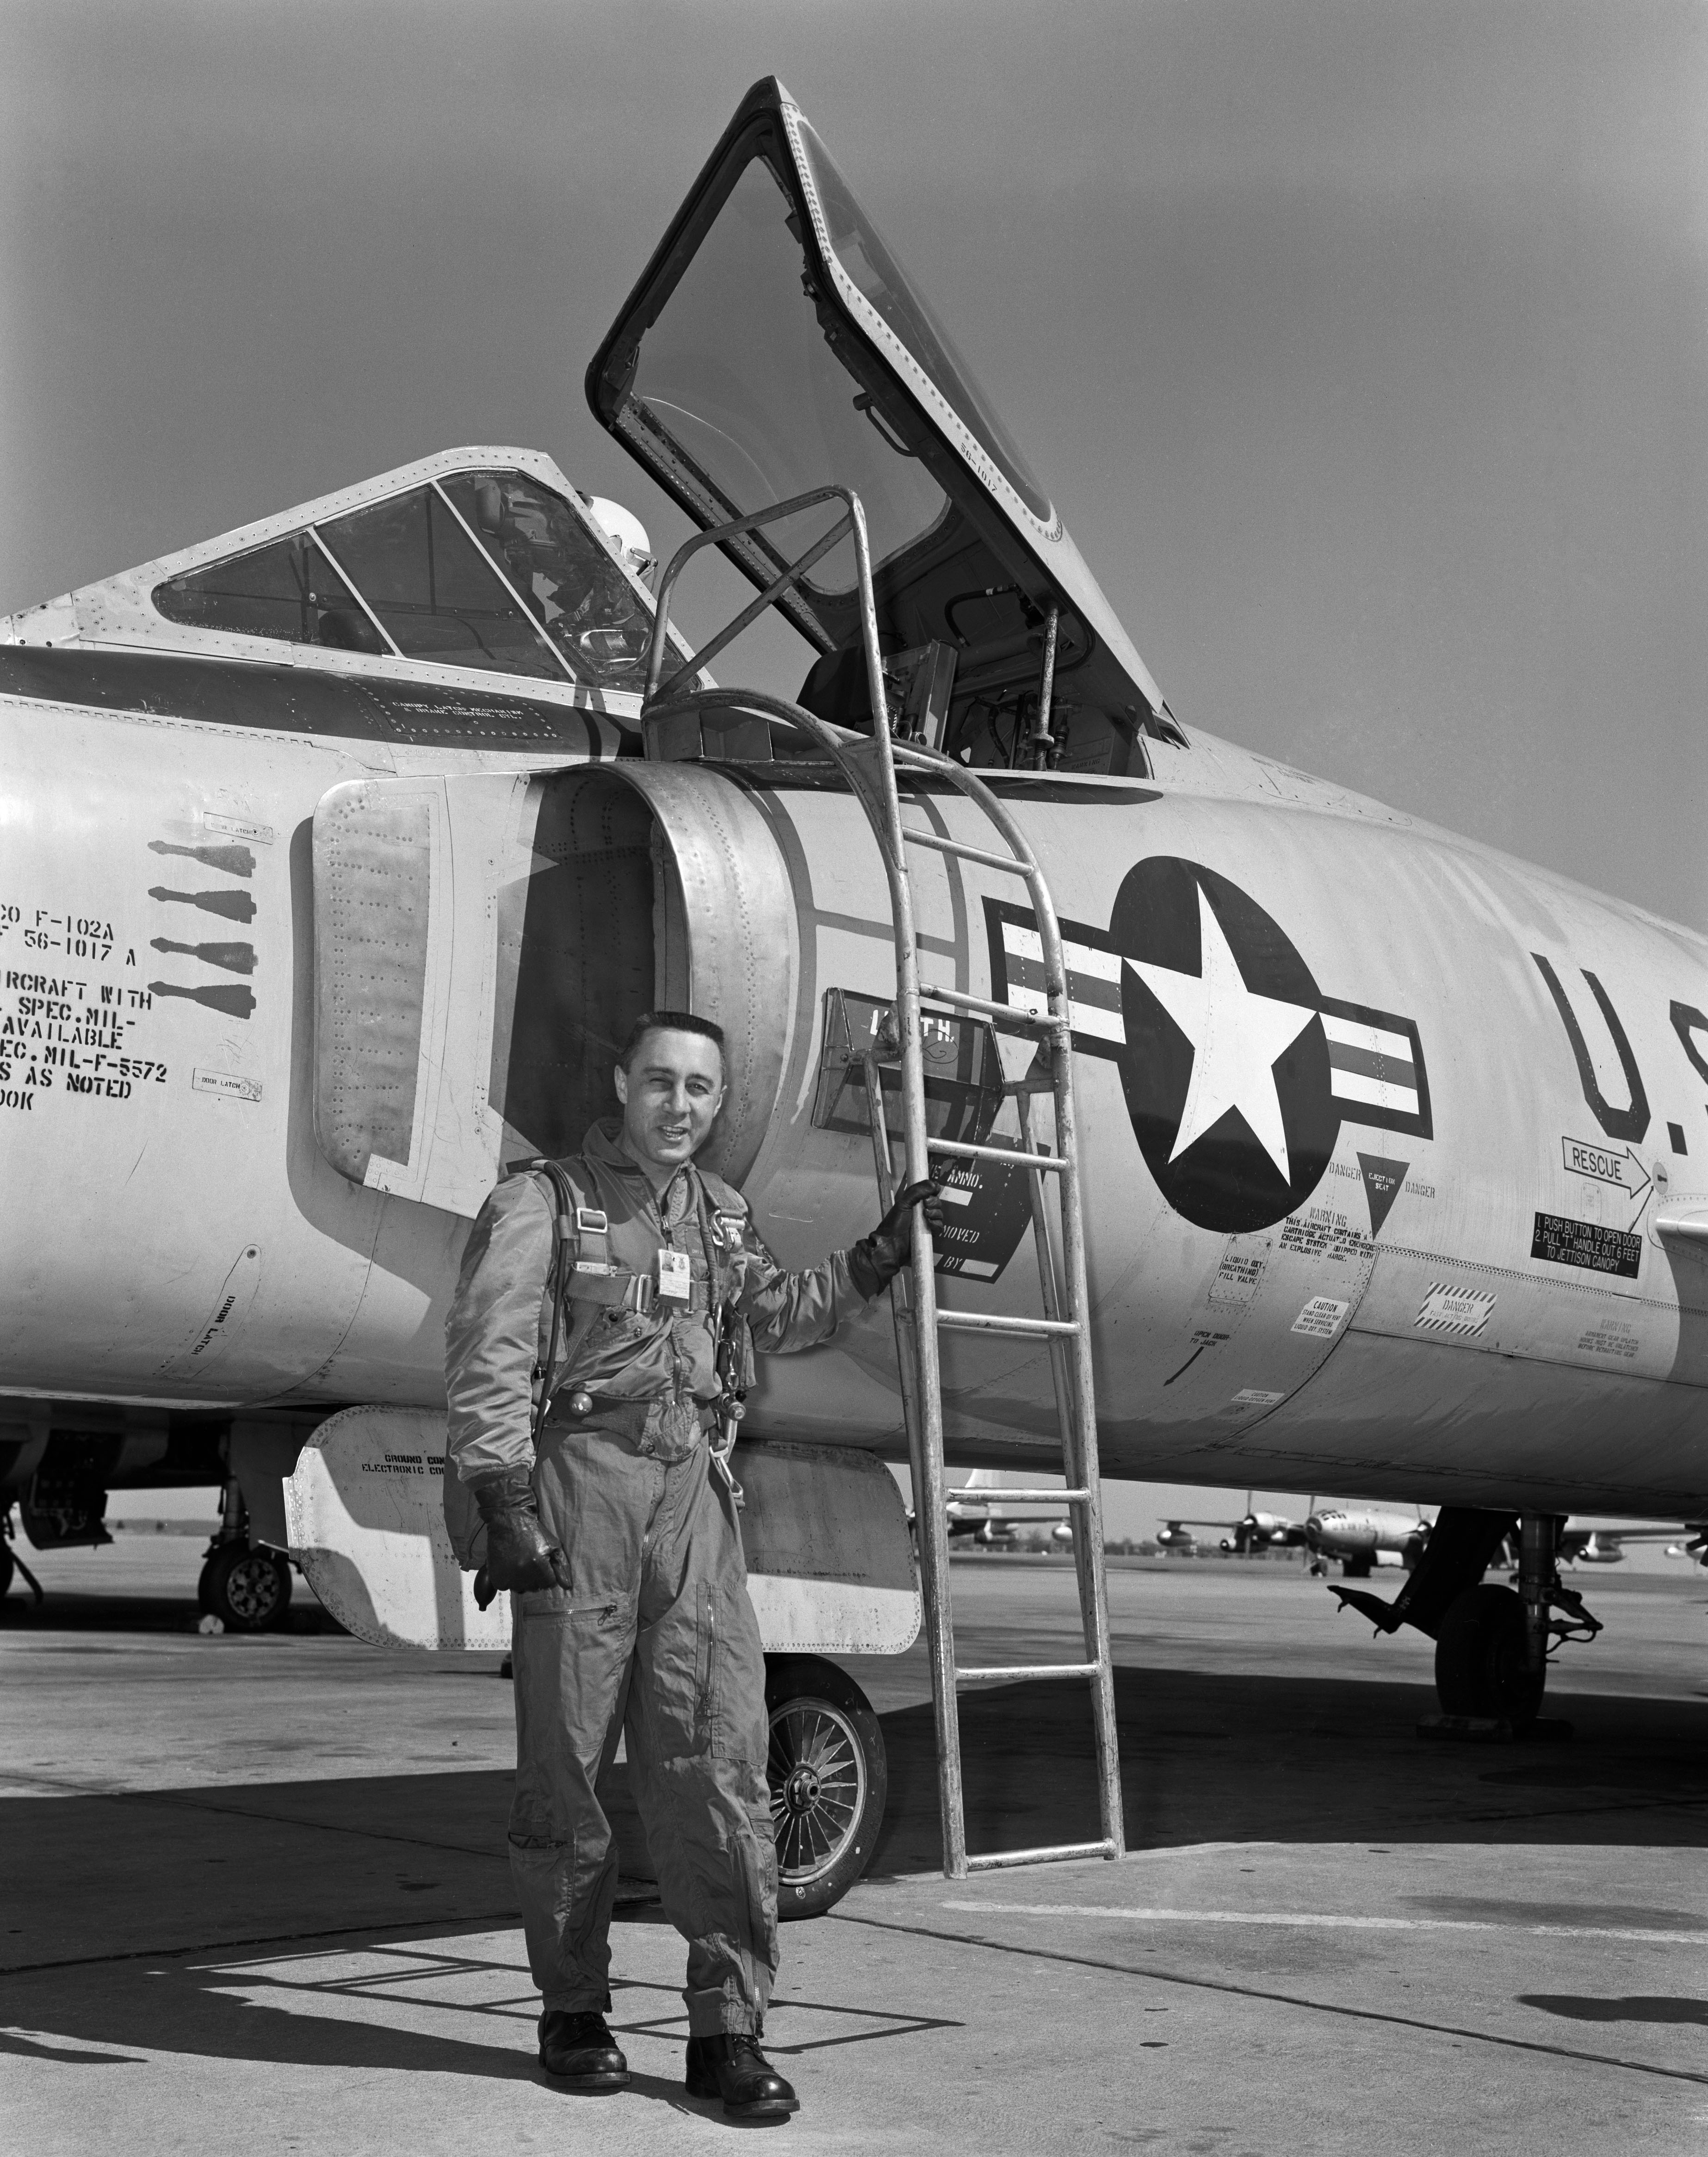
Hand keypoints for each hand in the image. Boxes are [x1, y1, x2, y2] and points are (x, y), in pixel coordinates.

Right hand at [471, 1471, 571, 1609]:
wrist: (509, 1521)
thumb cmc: (533, 1531)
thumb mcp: (553, 1545)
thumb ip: (562, 1567)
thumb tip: (567, 1586)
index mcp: (538, 1564)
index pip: (549, 1584)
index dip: (548, 1575)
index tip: (543, 1565)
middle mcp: (523, 1572)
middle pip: (535, 1587)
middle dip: (536, 1577)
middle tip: (531, 1562)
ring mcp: (508, 1575)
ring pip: (521, 1588)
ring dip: (522, 1580)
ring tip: (520, 1563)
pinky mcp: (496, 1576)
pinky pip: (506, 1586)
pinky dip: (508, 1579)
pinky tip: (510, 1566)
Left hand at [848, 1178, 946, 1297]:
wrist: (892, 1245)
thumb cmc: (894, 1224)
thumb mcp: (903, 1204)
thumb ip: (917, 1192)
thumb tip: (933, 1183)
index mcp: (913, 1201)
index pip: (928, 1191)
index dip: (933, 1189)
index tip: (935, 1189)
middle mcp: (920, 1210)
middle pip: (936, 1201)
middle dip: (934, 1202)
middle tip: (926, 1205)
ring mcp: (925, 1222)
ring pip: (939, 1213)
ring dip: (935, 1213)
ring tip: (925, 1216)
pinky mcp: (929, 1233)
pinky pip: (939, 1226)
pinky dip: (936, 1224)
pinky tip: (929, 1225)